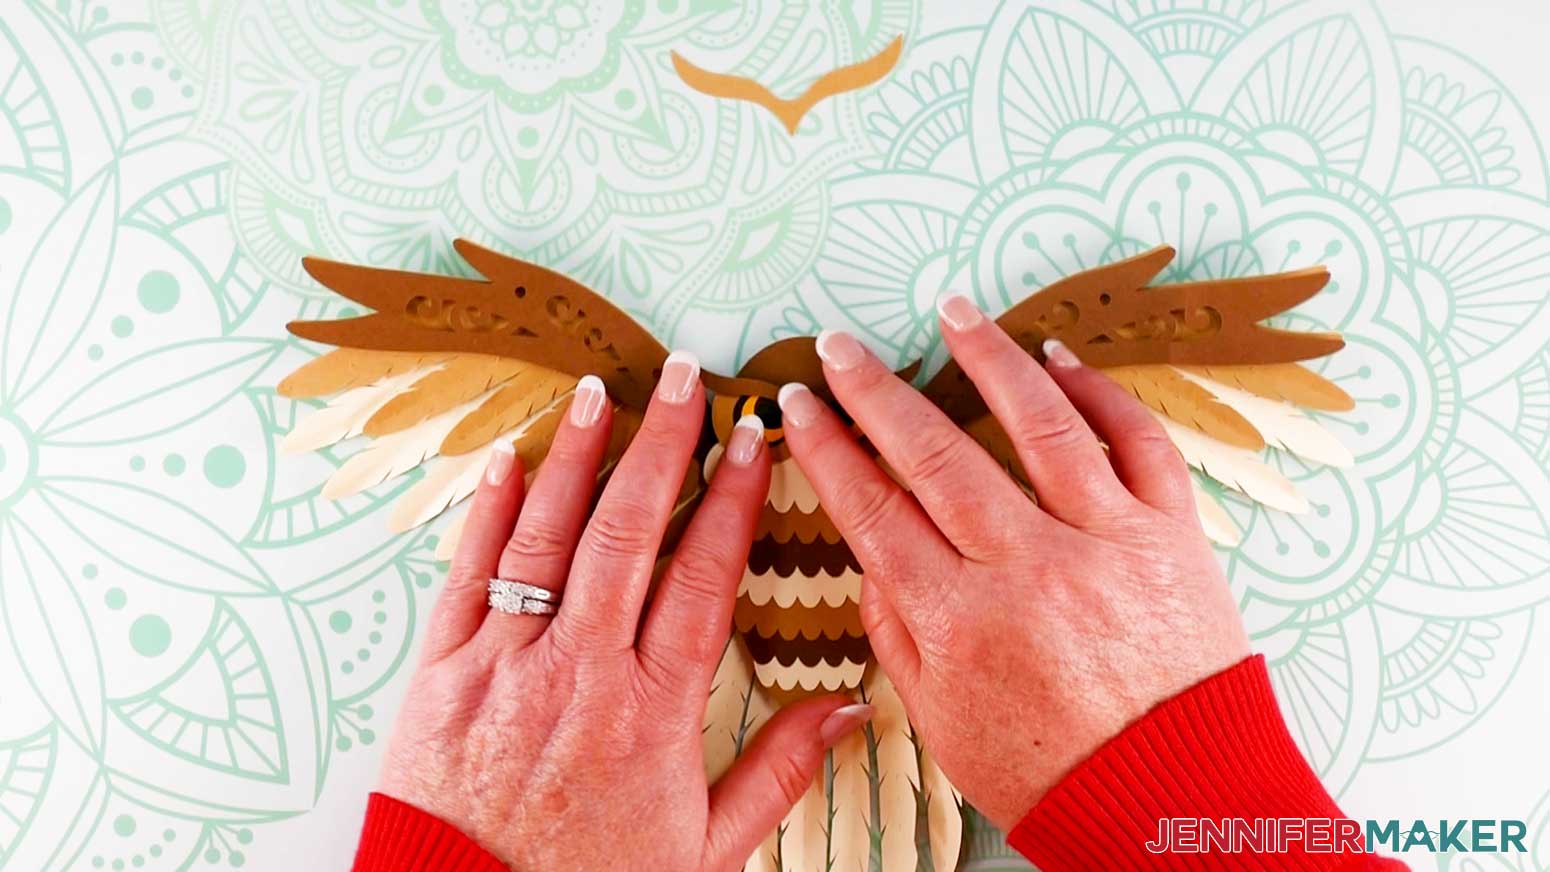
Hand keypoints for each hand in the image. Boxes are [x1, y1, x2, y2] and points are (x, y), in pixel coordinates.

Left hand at [376, 352, 872, 870]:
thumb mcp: (707, 850)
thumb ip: (780, 772)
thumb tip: (850, 711)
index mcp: (655, 709)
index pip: (704, 576)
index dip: (732, 499)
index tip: (752, 440)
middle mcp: (583, 671)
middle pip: (629, 533)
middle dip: (662, 444)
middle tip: (683, 377)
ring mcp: (508, 665)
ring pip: (547, 538)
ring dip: (576, 457)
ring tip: (600, 391)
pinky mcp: (444, 674)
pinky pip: (468, 578)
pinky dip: (486, 515)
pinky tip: (508, 462)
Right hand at [775, 296, 1250, 828]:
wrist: (1176, 804)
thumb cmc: (1053, 772)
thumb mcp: (943, 722)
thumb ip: (897, 632)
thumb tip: (872, 553)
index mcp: (961, 621)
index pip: (873, 511)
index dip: (827, 450)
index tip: (798, 408)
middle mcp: (1029, 568)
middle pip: (935, 454)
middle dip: (875, 392)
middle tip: (839, 349)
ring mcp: (1107, 541)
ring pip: (1039, 422)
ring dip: (986, 357)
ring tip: (950, 311)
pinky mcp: (1171, 534)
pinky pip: (1137, 441)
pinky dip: (1099, 390)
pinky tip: (1058, 357)